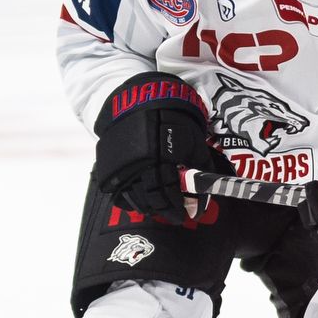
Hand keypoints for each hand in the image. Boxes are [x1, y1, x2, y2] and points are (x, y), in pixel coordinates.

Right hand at [94, 77, 218, 228]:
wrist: (140, 101)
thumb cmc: (172, 118)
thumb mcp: (192, 139)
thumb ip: (200, 164)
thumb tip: (207, 189)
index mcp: (162, 160)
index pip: (172, 193)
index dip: (182, 206)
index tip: (190, 214)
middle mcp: (140, 167)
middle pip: (153, 200)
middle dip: (167, 211)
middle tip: (177, 217)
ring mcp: (123, 167)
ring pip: (136, 198)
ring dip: (150, 208)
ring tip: (160, 210)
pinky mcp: (110, 167)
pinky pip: (118, 192)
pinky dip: (130, 201)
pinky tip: (141, 202)